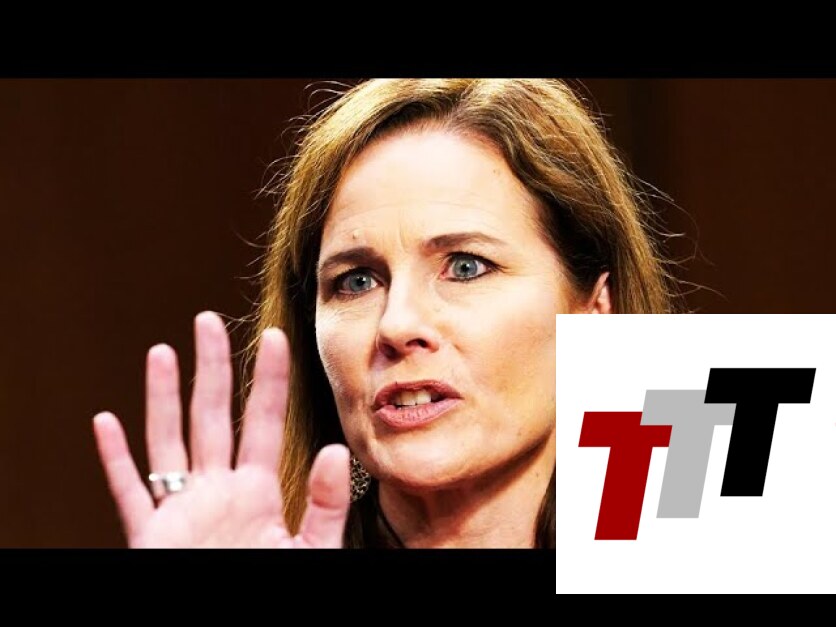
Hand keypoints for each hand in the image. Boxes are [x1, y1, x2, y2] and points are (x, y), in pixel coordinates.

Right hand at [93, 311, 349, 547]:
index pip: (264, 422)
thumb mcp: (308, 550)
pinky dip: (114, 460)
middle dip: (211, 368)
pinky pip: (128, 493)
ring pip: (168, 441)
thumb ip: (325, 504)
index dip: (270, 380)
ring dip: (162, 398)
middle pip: (212, 416)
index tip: (276, 338)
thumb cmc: (273, 588)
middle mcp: (218, 492)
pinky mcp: (151, 537)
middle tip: (208, 322)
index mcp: (258, 493)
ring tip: (161, 352)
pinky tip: (106, 422)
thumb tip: (337, 451)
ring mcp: (181, 511)